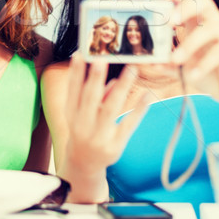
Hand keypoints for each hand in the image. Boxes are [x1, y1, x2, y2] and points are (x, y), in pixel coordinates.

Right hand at [64, 53, 148, 173]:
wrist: (84, 164)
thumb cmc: (85, 130)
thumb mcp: (82, 114)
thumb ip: (97, 96)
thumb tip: (115, 81)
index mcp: (72, 114)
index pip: (73, 90)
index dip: (75, 73)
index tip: (79, 54)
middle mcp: (83, 125)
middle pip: (90, 98)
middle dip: (95, 78)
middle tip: (102, 59)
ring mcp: (99, 136)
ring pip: (111, 108)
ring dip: (122, 87)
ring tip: (132, 69)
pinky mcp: (115, 145)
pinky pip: (129, 124)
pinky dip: (138, 110)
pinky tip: (146, 95)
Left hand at [158, 0, 218, 105]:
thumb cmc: (206, 73)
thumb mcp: (181, 69)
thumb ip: (166, 64)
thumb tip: (149, 62)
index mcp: (196, 21)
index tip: (154, 1)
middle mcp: (213, 21)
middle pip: (202, 1)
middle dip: (184, 8)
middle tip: (168, 22)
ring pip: (210, 28)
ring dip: (190, 44)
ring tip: (176, 60)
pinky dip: (206, 63)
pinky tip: (194, 74)